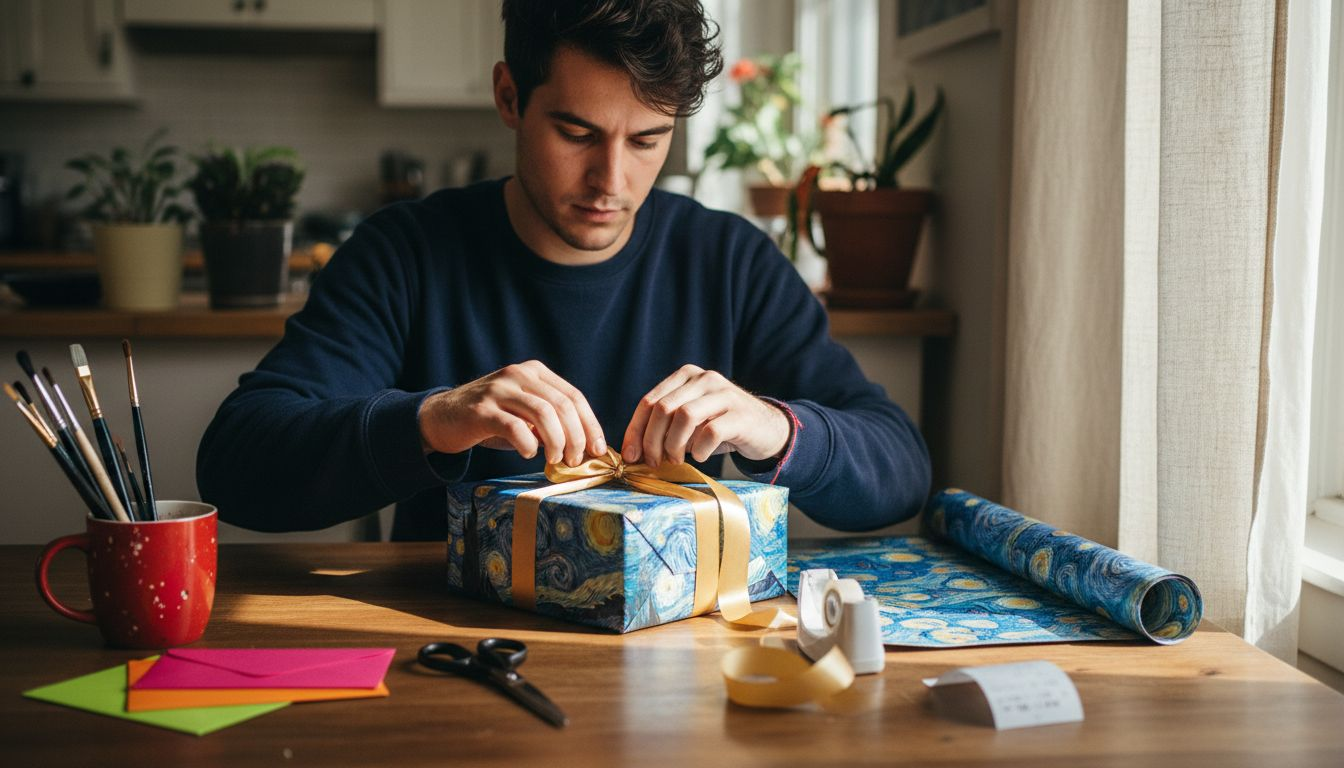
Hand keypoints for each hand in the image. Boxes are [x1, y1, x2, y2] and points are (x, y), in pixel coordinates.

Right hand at [419, 360, 605, 466]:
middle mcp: (519, 374)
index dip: (591, 425)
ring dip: (557, 442)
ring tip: (555, 460)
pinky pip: (515, 427)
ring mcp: (499, 389)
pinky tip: (529, 453)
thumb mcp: (524, 415)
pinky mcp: (481, 410)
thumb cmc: (490, 420)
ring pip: (544, 413)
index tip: (598, 450)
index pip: (574, 396)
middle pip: (562, 405)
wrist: (442, 417)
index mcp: (534, 372)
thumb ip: (551, 423)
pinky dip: (528, 444)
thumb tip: (584, 447)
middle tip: (575, 460)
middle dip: (576, 437)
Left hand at [621, 364, 789, 467]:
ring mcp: (724, 394)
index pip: (649, 402)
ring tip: (676, 459)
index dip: (635, 431)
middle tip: (654, 462)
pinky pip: (710, 432)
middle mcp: (704, 379)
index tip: (630, 455)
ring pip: (684, 416)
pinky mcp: (740, 414)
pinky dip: (700, 449)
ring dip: (673, 445)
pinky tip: (701, 457)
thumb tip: (634, 450)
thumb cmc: (721, 427)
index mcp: (686, 376)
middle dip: (652, 441)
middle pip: (663, 409)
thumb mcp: (690, 421)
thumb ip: (665, 426)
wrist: (766, 429)